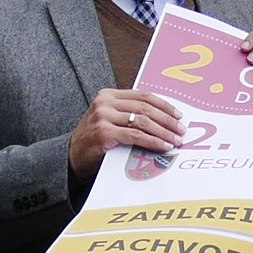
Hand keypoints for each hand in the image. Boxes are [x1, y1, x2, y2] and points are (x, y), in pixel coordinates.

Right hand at [67, 88, 182, 177]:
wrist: (71, 157)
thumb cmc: (95, 140)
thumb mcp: (110, 119)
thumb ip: (129, 114)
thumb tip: (164, 119)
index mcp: (109, 95)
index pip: (143, 96)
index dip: (164, 105)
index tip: (178, 115)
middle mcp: (105, 102)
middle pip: (145, 107)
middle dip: (167, 120)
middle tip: (181, 129)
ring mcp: (103, 117)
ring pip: (143, 121)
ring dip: (163, 132)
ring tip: (176, 140)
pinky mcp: (104, 133)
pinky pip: (135, 136)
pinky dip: (153, 141)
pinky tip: (163, 146)